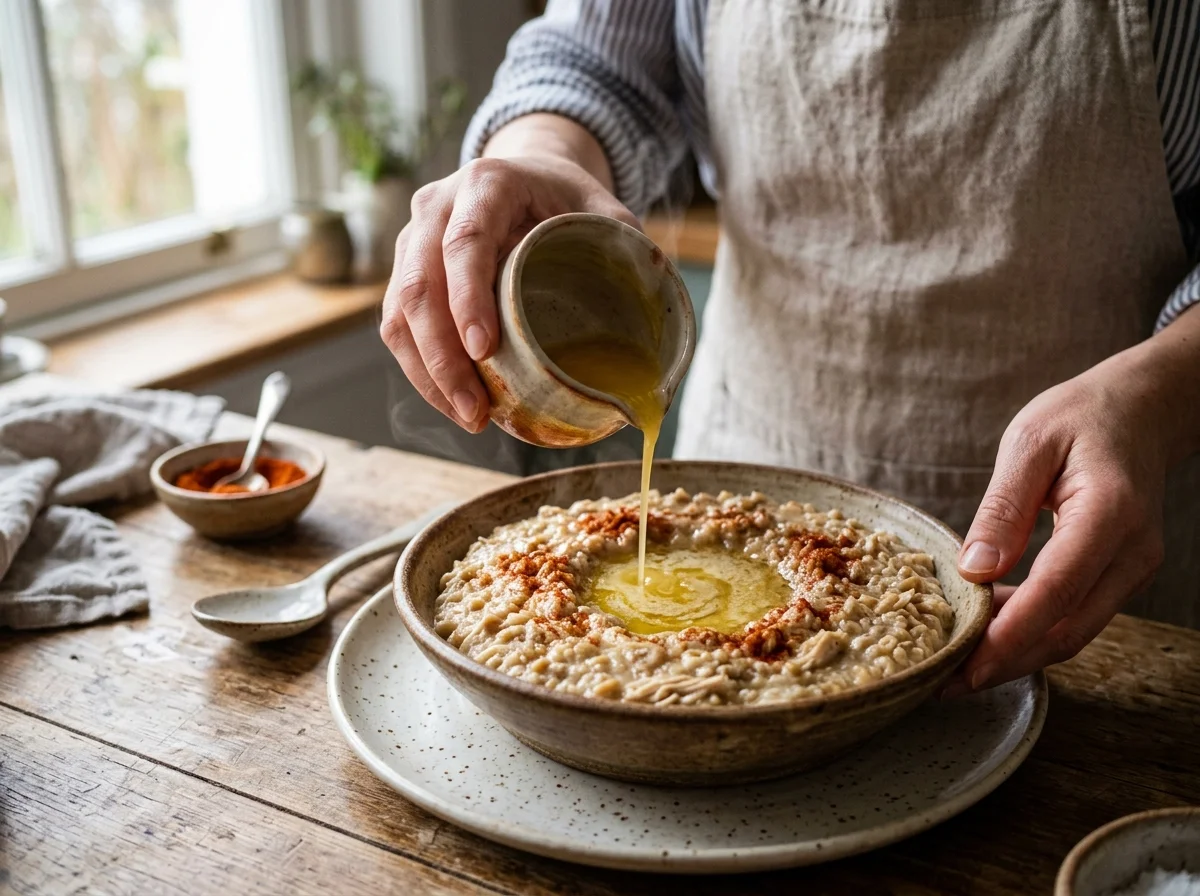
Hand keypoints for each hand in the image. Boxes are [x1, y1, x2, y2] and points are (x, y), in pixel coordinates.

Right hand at [380, 154, 637, 430]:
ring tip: (470, 418)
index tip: (483, 349)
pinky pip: (398, 327)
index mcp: (485, 185)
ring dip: (428, 374)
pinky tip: (454, 402)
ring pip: (400, 313)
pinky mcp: (406, 273)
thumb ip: (627, 244)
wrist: (526, 172)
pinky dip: (422, 371)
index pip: (462, 242)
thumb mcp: (602, 208)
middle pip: (419, 287)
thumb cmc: (565, 198)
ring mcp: (413, 241)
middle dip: (443, 359)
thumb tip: (659, 295)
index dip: (467, 298)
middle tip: (477, 411)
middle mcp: (436, 208)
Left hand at [945, 351, 1176, 694]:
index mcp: (1109, 514)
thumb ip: (1003, 508)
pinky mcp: (1120, 576)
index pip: (1056, 590)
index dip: (1010, 635)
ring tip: (954, 663)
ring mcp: (1133, 571)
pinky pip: (1074, 616)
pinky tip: (984, 628)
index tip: (965, 664)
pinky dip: (1029, 632)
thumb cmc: (1079, 419)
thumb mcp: (1029, 444)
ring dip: (1014, 654)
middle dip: (1005, 664)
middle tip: (944, 683)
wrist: (1139, 411)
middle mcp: (1133, 553)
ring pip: (1071, 633)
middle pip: (1067, 630)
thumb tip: (974, 569)